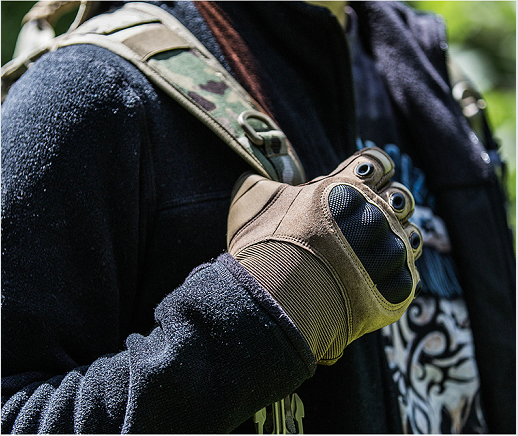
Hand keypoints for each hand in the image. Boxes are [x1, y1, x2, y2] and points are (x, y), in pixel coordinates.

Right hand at [227, 147, 421, 364]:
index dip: (369, 168)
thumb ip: (265, 177)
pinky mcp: (397, 287)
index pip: (375, 161)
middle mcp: (376, 214)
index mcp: (345, 187)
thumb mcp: (251, 199)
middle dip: (386, 201)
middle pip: (401, 195)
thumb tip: (267, 175)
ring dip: (395, 238)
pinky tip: (371, 279)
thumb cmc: (265, 246)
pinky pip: (408, 272)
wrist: (280, 300)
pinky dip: (393, 273)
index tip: (358, 180)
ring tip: (370, 250)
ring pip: (411, 233)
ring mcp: (391, 251)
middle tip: (362, 218)